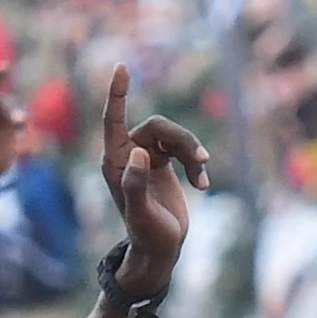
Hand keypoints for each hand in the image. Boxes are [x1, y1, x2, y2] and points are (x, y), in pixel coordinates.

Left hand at [101, 64, 206, 296]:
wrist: (158, 250)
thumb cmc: (146, 235)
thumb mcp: (141, 214)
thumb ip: (135, 184)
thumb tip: (139, 153)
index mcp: (114, 162)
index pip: (113, 119)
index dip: (117, 93)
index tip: (121, 66)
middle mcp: (127, 155)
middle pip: (157, 126)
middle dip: (182, 139)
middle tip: (202, 159)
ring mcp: (145, 158)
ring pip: (174, 136)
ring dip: (192, 152)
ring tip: (203, 178)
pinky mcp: (162, 164)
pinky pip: (183, 150)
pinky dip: (196, 163)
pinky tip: (203, 185)